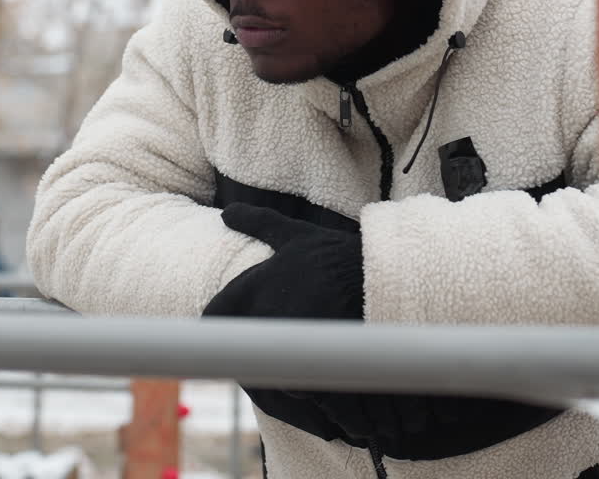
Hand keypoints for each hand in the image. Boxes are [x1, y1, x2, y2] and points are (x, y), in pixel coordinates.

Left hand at [202, 203, 364, 444]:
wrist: (385, 279)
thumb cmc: (340, 257)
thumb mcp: (298, 235)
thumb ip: (260, 223)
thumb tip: (227, 212)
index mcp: (254, 285)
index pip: (213, 315)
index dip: (216, 325)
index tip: (228, 331)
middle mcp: (264, 314)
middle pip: (235, 346)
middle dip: (247, 349)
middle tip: (265, 350)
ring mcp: (286, 340)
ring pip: (263, 367)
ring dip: (274, 369)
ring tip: (294, 361)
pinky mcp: (310, 363)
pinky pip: (292, 385)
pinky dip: (298, 384)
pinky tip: (313, 374)